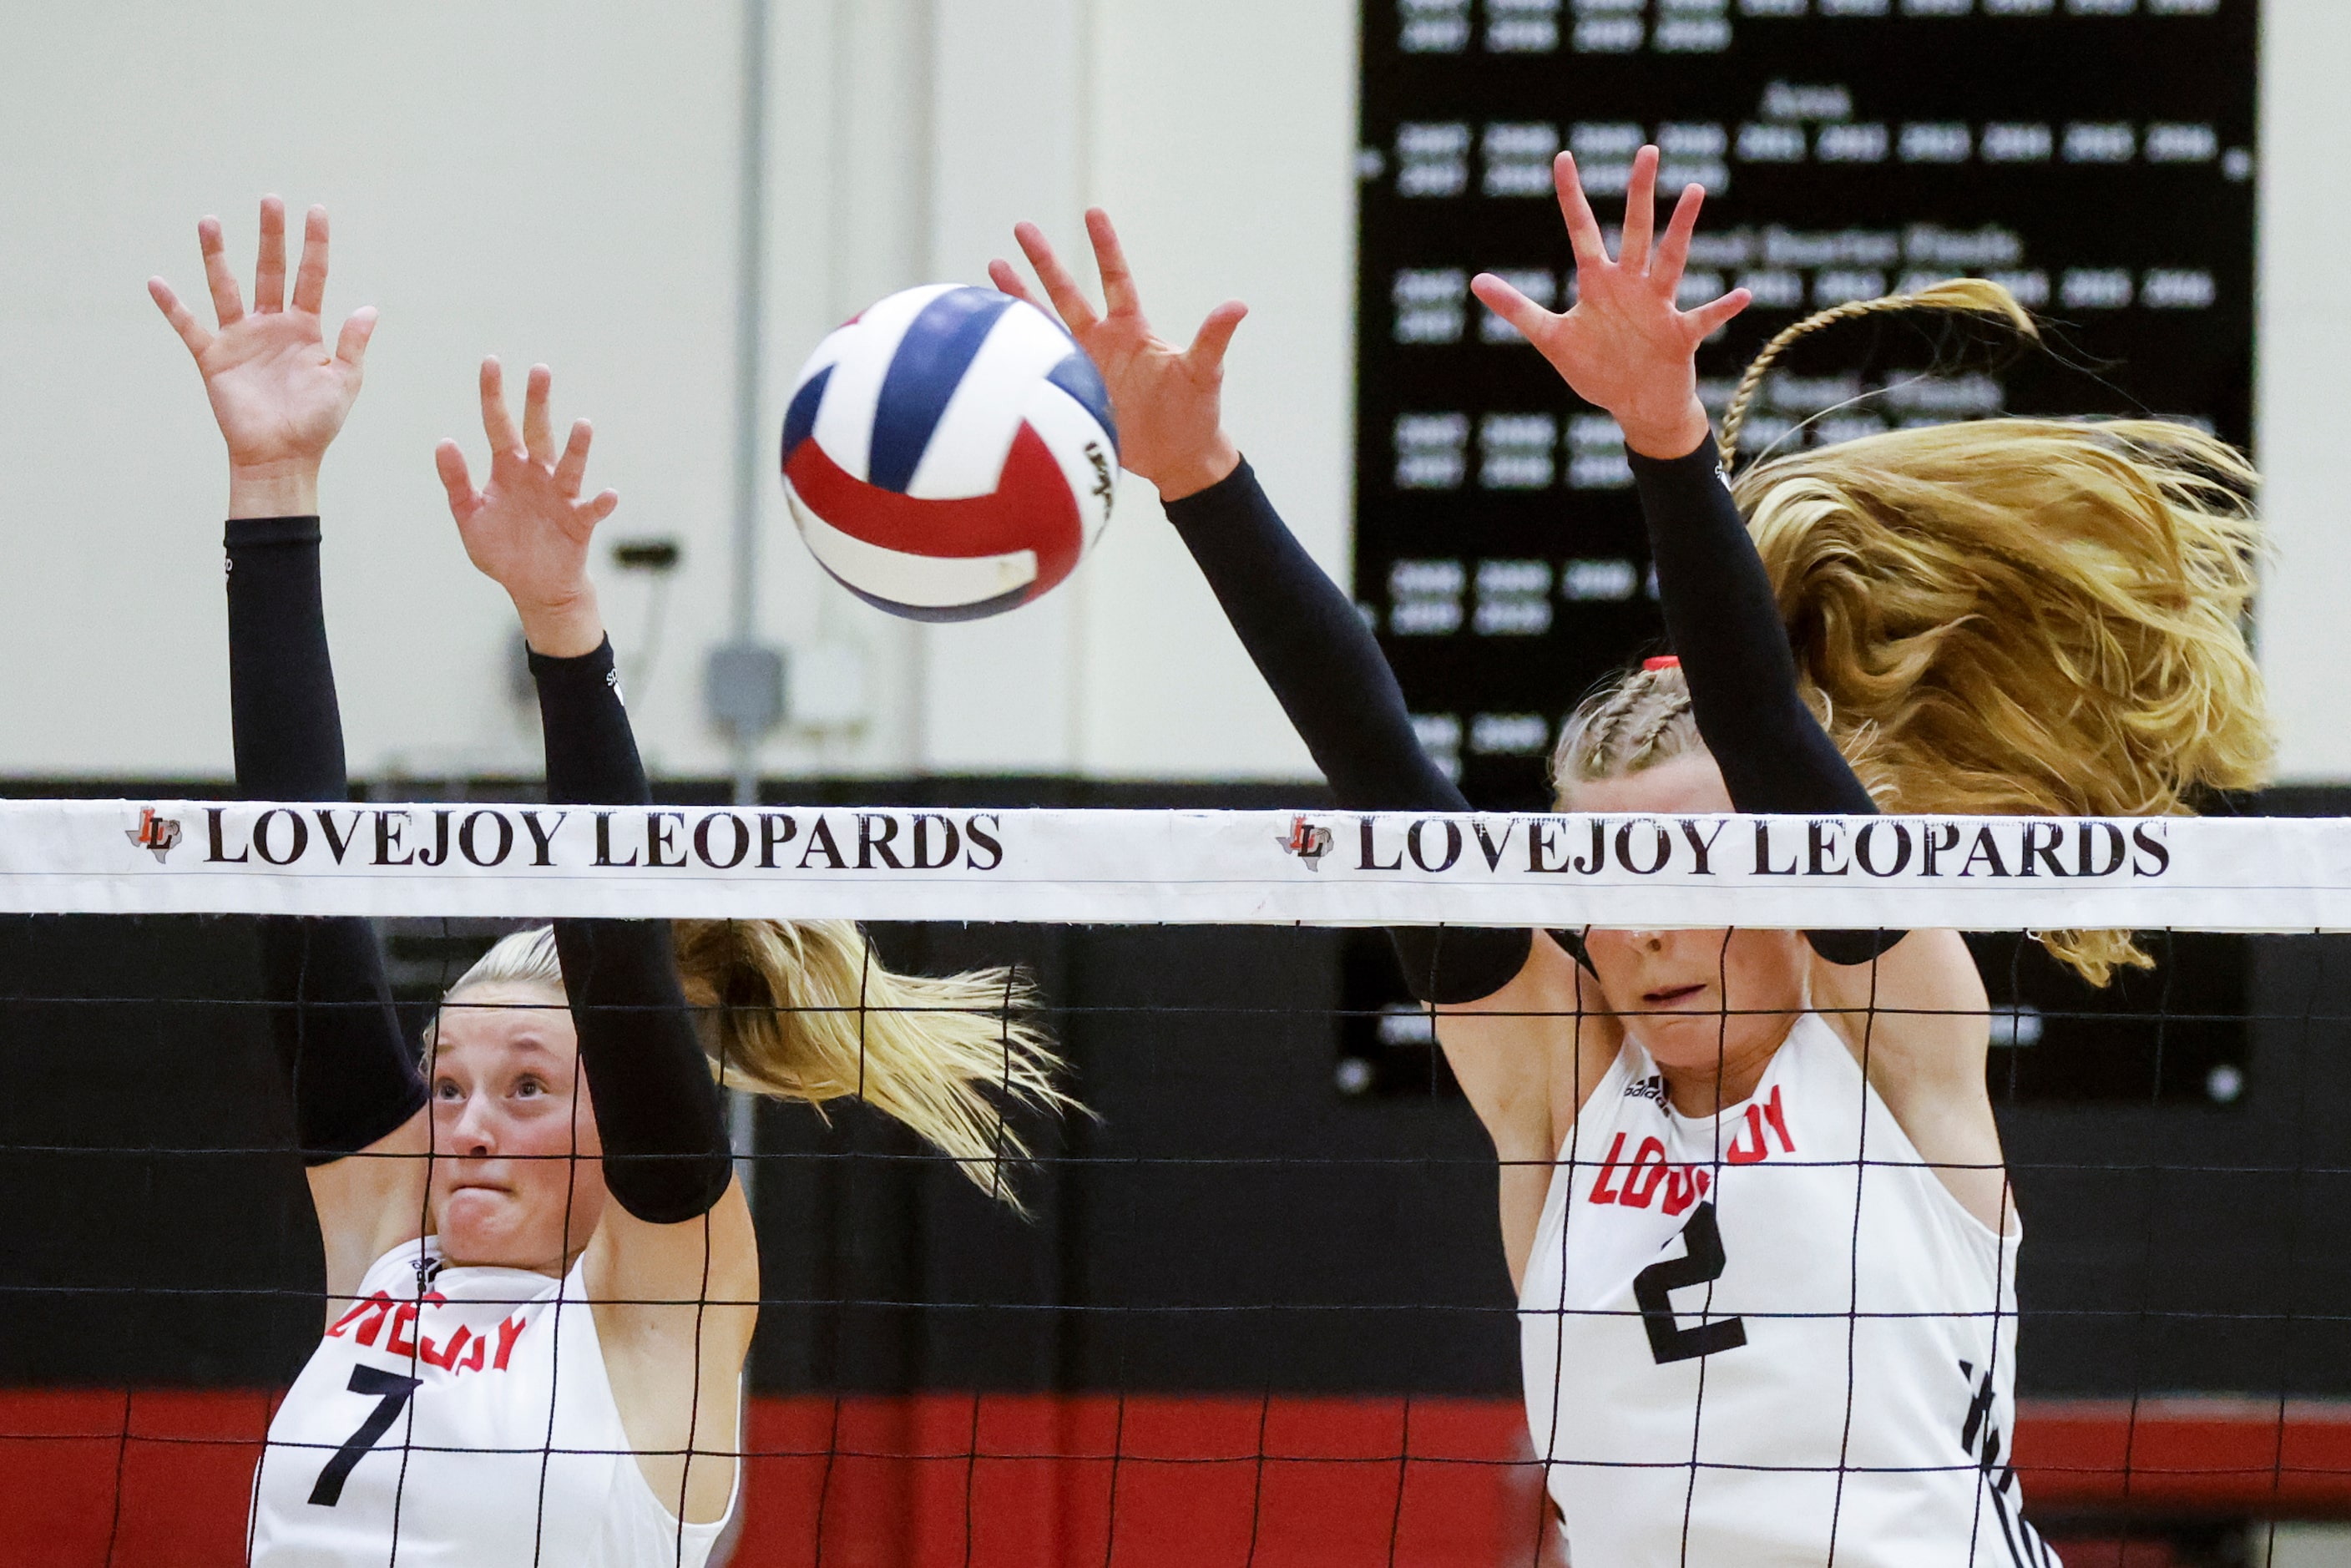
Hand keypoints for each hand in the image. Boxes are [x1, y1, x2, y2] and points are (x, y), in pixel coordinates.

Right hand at [150, 197, 376, 516]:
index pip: (312, 277)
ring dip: (217, 255)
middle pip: (270, 270)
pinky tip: (156, 281)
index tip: (317, 210)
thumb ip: (353, 345)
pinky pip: (189, 326)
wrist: (283, 458)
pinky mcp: (214, 357)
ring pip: (226, 286)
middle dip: (271, 236)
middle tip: (271, 199)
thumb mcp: (344, 383)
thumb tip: (368, 308)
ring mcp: (241, 338)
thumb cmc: (316, 424)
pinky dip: (172, 306)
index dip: (315, 245)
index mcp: (306, 329)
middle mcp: (271, 325)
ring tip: (210, 221)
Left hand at [435, 359, 619, 657]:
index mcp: (507, 468)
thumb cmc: (502, 550)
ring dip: (577, 446)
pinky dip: (601, 502)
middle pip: (538, 432)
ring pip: (569, 465)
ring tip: (582, 424)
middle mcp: (537, 475)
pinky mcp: (579, 522)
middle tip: (540, 370)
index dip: (492, 395)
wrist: (534, 588)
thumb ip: (456, 480)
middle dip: (538, 402)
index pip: (497, 424)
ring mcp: (560, 496)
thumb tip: (444, 441)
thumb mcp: (469, 515)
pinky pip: (592, 509)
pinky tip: (609, 494)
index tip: (491, 361)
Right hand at [989, 209, 1246, 501]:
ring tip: (992, 267)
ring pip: (1044, 324)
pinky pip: (1037, 367)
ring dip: (1019, 299)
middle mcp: (1103, 341)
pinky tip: (991, 335)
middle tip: (1021, 227)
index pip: (1115, 278)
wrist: (1177, 457)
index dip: (1105, 247)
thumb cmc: (1196, 413)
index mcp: (1132, 330)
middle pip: (1067, 292)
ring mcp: (1084, 366)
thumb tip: (1238, 306)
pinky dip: (1016, 352)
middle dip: (1044, 261)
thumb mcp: (1203, 373)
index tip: (1093, 213)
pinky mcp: (1070, 392)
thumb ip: (1212, 338)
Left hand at [1470, 147, 1748, 460]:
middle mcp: (1631, 286)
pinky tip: (1742, 293)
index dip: (1571, 196)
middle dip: (1638, 193)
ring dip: (1681, 228)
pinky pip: (1704, 318)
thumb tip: (1475, 281)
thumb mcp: (1551, 339)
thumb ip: (1516, 309)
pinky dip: (1722, 308)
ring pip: (1670, 260)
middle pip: (1635, 231)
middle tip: (1647, 150)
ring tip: (1692, 191)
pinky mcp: (1680, 335)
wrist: (1637, 405)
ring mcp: (1658, 307)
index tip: (1562, 156)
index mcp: (1599, 283)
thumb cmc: (1598, 369)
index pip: (1583, 230)